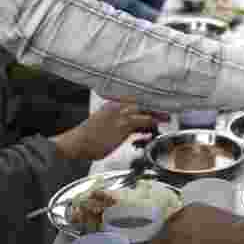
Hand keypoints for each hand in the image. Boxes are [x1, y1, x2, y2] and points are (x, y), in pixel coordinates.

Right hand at [51, 101, 165, 161]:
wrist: (77, 143)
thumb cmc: (89, 135)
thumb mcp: (104, 121)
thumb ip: (120, 120)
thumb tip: (138, 124)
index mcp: (112, 105)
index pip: (134, 100)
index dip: (147, 102)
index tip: (157, 104)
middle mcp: (117, 108)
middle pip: (142, 104)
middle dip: (155, 107)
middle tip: (166, 111)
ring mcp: (120, 117)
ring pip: (144, 113)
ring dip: (156, 116)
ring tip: (165, 119)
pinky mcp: (122, 128)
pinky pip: (141, 124)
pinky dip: (149, 126)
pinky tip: (153, 130)